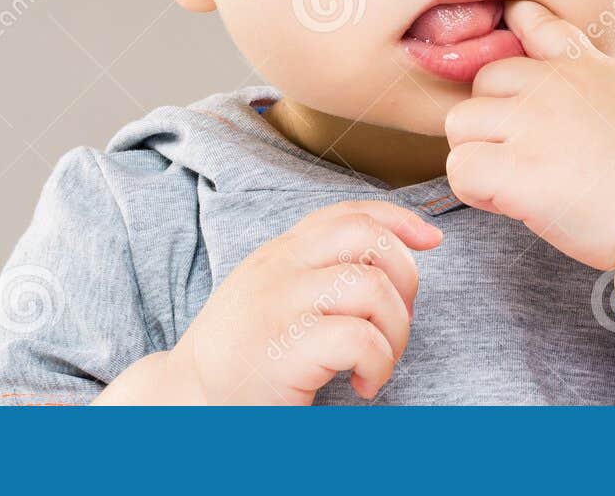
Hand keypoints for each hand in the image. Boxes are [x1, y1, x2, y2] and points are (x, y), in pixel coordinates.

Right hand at [156, 200, 441, 403]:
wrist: (184, 402)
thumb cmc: (241, 357)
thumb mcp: (275, 296)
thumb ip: (317, 271)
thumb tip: (394, 261)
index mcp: (281, 253)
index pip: (348, 212)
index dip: (398, 219)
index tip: (430, 239)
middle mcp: (279, 268)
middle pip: (367, 237)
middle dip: (406, 276)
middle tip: (399, 321)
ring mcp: (279, 305)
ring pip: (370, 287)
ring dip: (395, 329)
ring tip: (379, 361)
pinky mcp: (283, 349)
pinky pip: (358, 339)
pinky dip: (378, 363)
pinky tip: (364, 384)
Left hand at [443, 0, 614, 270]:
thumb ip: (593, 74)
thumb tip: (567, 65)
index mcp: (583, 65)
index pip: (529, 18)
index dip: (509, 36)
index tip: (514, 71)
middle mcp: (552, 85)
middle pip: (481, 80)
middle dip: (491, 118)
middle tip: (520, 155)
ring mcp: (533, 124)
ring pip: (460, 123)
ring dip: (477, 153)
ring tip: (512, 180)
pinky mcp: (519, 170)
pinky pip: (460, 168)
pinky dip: (475, 190)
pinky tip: (508, 203)